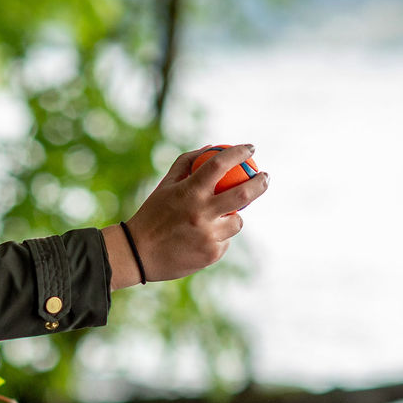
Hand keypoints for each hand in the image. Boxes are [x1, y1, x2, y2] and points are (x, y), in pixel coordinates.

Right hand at [105, 143, 267, 288]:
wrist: (138, 254)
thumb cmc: (153, 214)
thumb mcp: (166, 185)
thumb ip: (187, 163)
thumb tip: (212, 147)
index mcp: (189, 192)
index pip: (220, 165)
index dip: (239, 152)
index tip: (251, 148)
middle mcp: (201, 213)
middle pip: (244, 194)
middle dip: (260, 183)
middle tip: (264, 177)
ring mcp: (208, 236)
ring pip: (237, 221)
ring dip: (233, 216)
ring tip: (220, 217)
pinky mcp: (212, 254)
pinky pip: (226, 240)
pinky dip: (219, 235)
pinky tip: (204, 238)